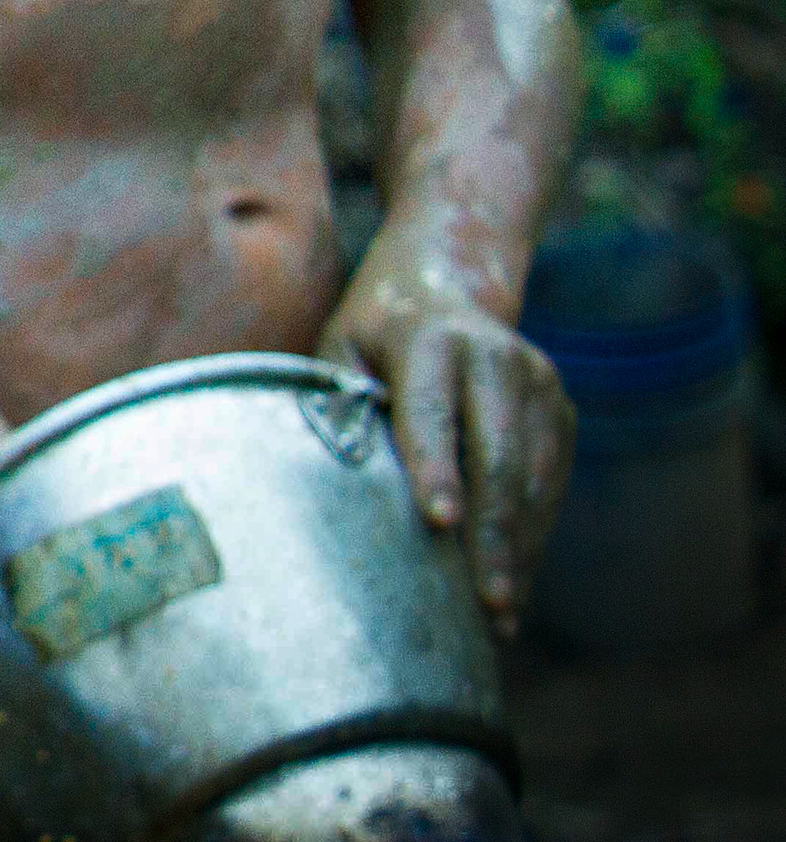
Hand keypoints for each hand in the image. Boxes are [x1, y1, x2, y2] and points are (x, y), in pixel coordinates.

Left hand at [320, 264, 571, 637]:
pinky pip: (552, 487)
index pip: (432, 411)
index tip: (439, 523)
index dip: (436, 468)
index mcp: (429, 338)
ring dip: (519, 550)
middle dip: (492, 534)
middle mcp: (496, 358)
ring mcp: (540, 385)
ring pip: (535, 481)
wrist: (446, 283)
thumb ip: (340, 404)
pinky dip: (532, 538)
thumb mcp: (342, 349)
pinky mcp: (562, 413)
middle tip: (486, 601)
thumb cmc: (374, 336)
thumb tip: (335, 483)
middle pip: (499, 458)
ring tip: (500, 614)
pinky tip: (515, 583)